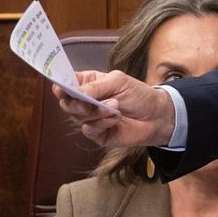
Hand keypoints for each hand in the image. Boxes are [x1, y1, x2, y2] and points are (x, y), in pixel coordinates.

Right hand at [54, 70, 176, 147]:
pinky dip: (103, 122)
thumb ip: (95, 87)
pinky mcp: (97, 134)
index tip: (61, 88)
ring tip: (116, 106)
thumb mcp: (119, 82)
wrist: (157, 115)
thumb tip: (74, 92)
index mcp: (89, 84)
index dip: (60, 86)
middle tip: (90, 102)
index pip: (66, 84)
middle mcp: (85, 102)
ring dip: (96, 112)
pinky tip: (117, 118)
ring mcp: (90, 119)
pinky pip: (89, 130)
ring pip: (77, 117)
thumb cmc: (139, 95)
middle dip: (77, 103)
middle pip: (66, 103)